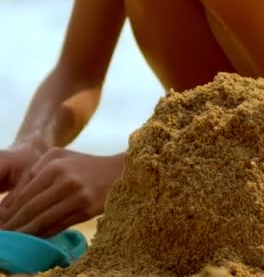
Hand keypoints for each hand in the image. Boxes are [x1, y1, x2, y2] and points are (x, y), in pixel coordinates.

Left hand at [0, 149, 123, 236]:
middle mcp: (66, 180)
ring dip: (27, 232)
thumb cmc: (87, 164)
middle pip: (32, 208)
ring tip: (16, 238)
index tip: (1, 220)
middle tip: (4, 233)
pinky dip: (45, 234)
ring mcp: (78, 196)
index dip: (10, 210)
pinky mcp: (88, 210)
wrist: (120, 171)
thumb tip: (12, 200)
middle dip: (14, 223)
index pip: (25, 193)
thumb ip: (35, 170)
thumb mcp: (60, 156)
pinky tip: (36, 237)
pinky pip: (60, 225)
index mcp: (55, 165)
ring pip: (44, 219)